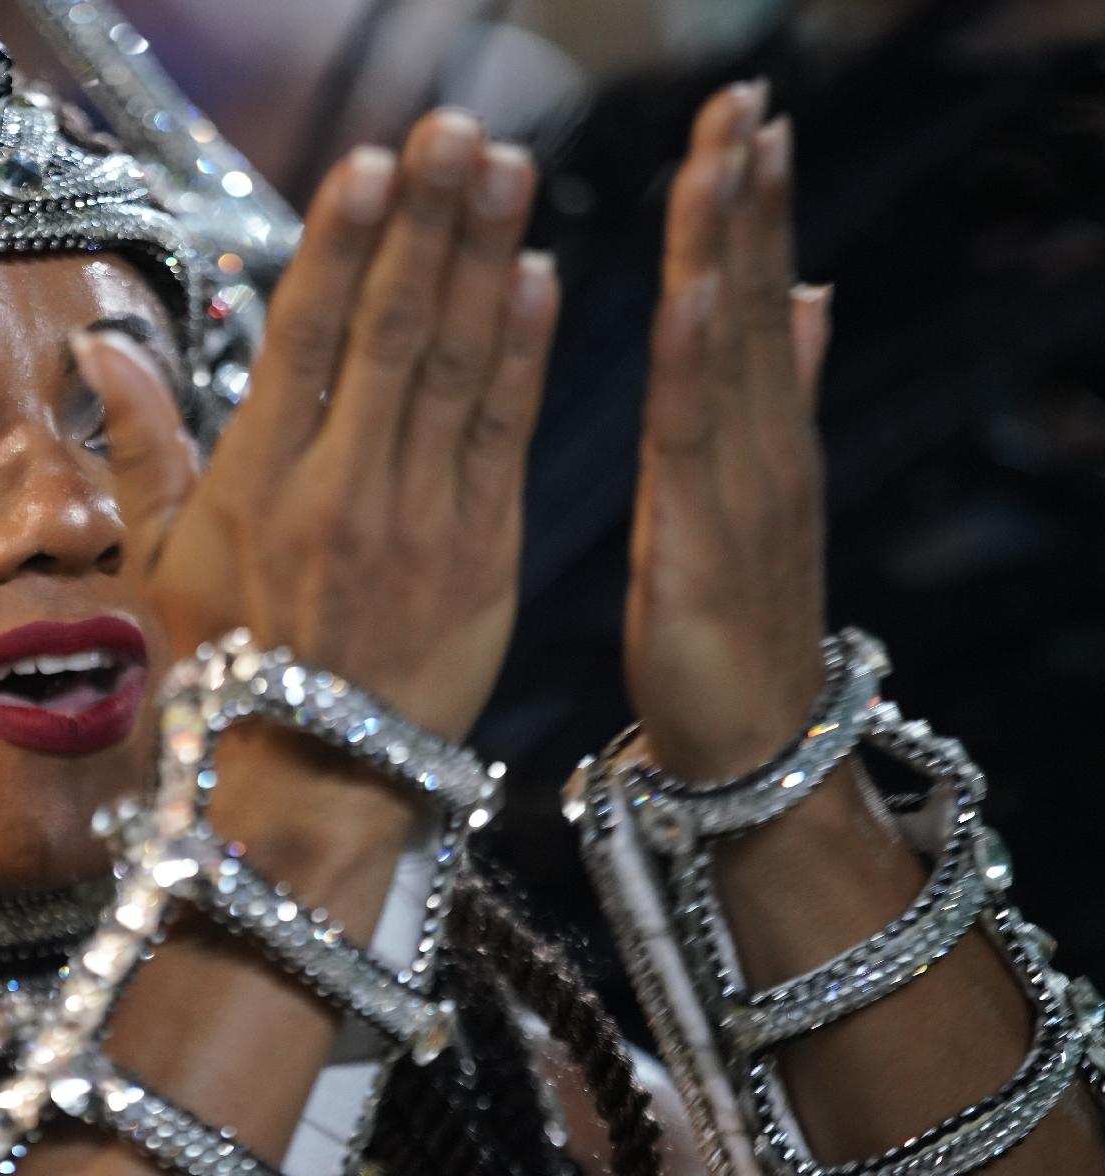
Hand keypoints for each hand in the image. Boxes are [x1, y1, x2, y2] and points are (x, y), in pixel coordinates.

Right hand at [75, 109, 555, 741]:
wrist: (315, 784)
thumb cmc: (225, 671)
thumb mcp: (160, 563)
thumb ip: (142, 448)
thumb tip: (101, 346)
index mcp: (257, 485)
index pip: (303, 339)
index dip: (341, 245)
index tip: (367, 163)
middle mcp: (340, 490)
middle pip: (390, 331)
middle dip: (426, 220)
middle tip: (456, 129)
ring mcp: (420, 519)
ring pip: (457, 366)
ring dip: (485, 258)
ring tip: (507, 168)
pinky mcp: (486, 551)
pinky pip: (505, 434)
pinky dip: (525, 353)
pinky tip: (538, 275)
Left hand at [626, 82, 836, 780]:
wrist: (755, 747)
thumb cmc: (736, 624)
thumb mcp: (755, 493)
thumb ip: (781, 393)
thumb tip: (809, 295)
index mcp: (762, 433)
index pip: (755, 297)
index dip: (754, 205)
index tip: (748, 114)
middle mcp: (764, 446)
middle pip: (754, 301)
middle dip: (749, 196)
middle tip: (744, 96)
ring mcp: (744, 492)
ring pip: (732, 351)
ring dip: (730, 250)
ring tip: (730, 156)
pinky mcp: (706, 544)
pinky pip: (698, 439)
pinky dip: (700, 363)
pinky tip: (699, 294)